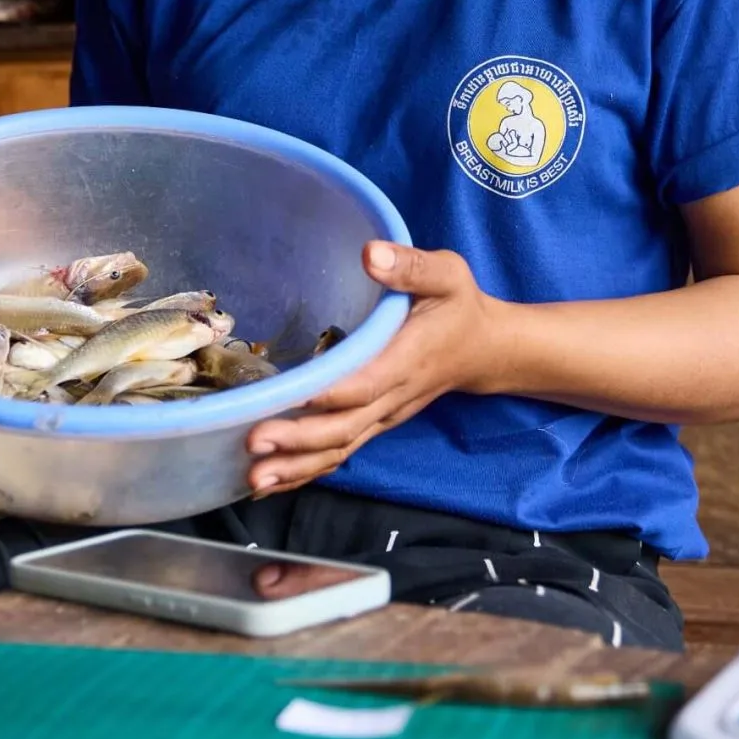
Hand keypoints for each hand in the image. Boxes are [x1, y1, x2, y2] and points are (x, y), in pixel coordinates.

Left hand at [246, 242, 509, 496]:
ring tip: (254, 478)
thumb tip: (370, 254)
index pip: (367, 383)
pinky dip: (305, 472)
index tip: (294, 396)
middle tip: (255, 444)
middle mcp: (393, 396)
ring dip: (297, 467)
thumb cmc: (459, 307)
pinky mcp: (375, 424)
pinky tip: (270, 483)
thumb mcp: (446, 274)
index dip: (332, 393)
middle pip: (345, 427)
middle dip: (300, 440)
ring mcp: (383, 416)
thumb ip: (410, 265)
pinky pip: (340, 453)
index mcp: (407, 358)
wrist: (484, 351)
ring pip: (340, 449)